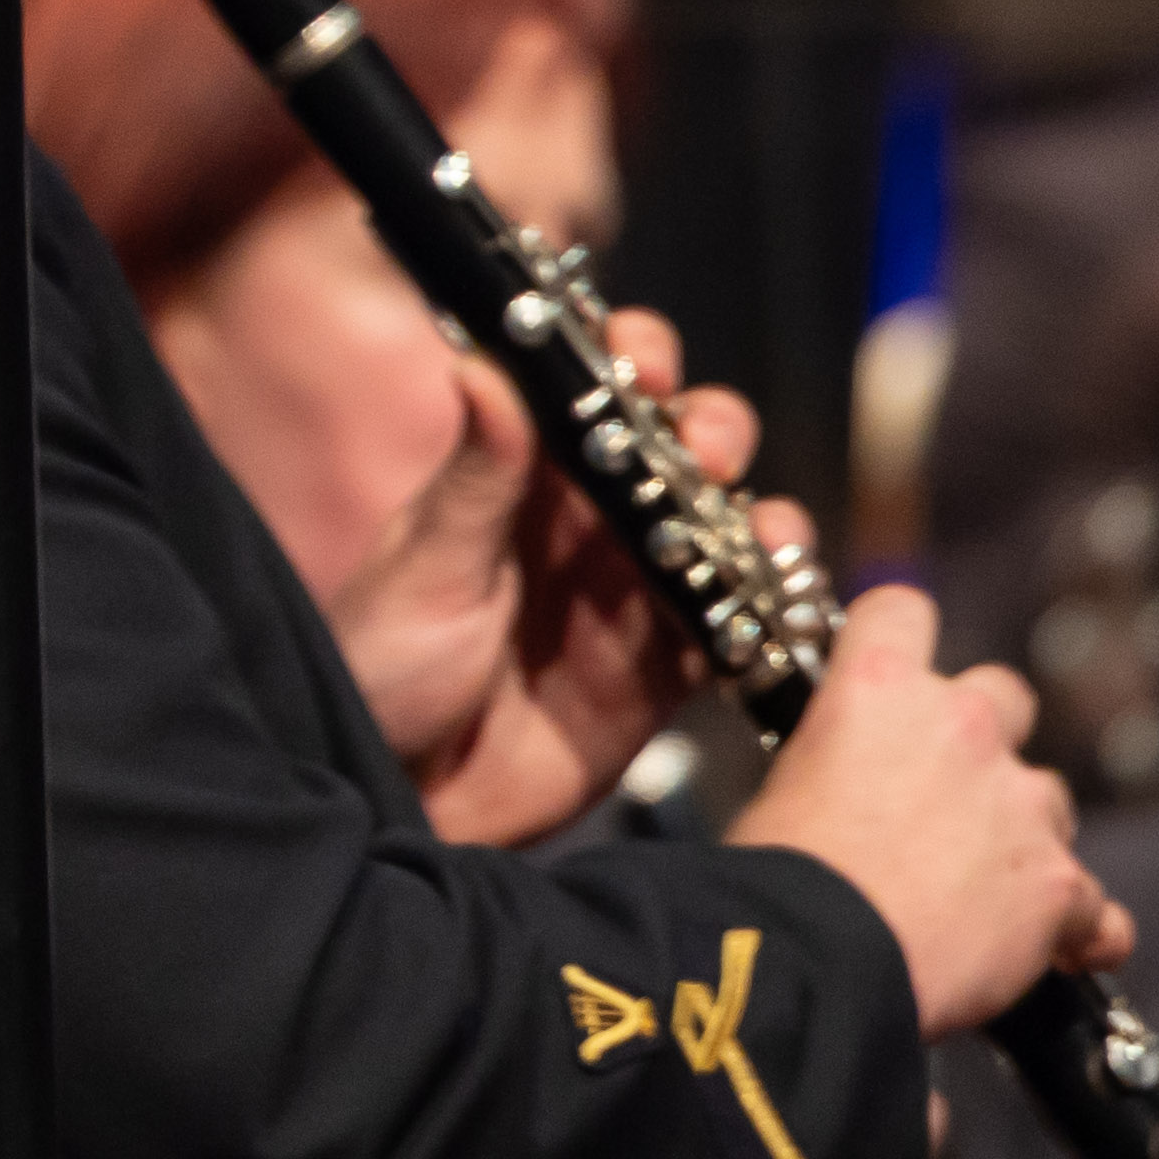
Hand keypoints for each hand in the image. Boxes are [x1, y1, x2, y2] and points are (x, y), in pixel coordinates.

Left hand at [365, 301, 762, 845]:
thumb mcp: (425, 566)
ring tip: (754, 526)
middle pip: (677, 450)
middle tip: (704, 450)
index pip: (590, 393)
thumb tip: (482, 365)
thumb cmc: (382, 668)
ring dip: (754, 514)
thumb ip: (474, 477)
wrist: (398, 797)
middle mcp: (585, 526)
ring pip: (723, 529)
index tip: (647, 361)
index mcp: (520, 479)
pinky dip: (770, 607)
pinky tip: (776, 595)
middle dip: (710, 431)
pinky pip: (738, 626)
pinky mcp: (664, 672)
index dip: (633, 361)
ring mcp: (632, 596)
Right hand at [732, 587, 1127, 1029]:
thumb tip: (844, 787)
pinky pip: (1092, 903)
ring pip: (1048, 797)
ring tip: (981, 891)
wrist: (825, 960)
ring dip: (1023, 832)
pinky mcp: (1058, 882)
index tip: (895, 669)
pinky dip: (1076, 925)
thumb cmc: (783, 880)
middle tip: (945, 790)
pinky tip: (1055, 950)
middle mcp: (962, 727)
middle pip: (1003, 694)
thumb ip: (835, 760)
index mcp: (877, 688)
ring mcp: (1019, 803)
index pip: (903, 610)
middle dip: (986, 737)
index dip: (900, 639)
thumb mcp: (781, 783)